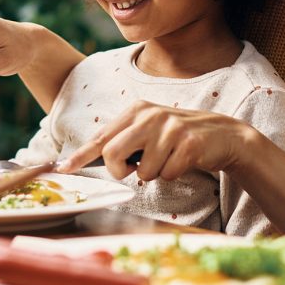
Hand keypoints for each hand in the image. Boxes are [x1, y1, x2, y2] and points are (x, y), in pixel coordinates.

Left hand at [58, 100, 250, 180]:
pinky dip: (173, 175)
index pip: (101, 137)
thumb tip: (94, 157)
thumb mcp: (148, 130)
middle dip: (119, 170)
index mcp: (136, 110)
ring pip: (143, 171)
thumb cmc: (177, 137)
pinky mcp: (189, 144)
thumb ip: (123, 139)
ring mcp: (171, 128)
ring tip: (168, 159)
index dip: (79, 155)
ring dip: (154, 174)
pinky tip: (183, 161)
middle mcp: (151, 115)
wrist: (222, 134)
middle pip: (113, 155)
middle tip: (134, 169)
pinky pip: (167, 174)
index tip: (62, 168)